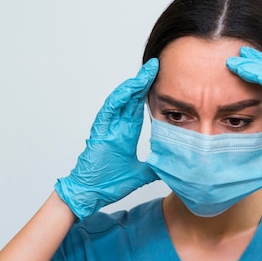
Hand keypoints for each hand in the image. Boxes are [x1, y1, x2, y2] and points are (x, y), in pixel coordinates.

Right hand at [55, 59, 158, 218]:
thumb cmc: (108, 184)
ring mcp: (107, 128)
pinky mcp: (99, 132)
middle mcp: (116, 126)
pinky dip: (118, 99)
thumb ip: (154, 167)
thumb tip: (171, 167)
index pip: (138, 106)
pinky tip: (129, 90)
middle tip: (156, 65)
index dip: (148, 91)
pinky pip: (108, 111)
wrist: (90, 194)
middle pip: (131, 98)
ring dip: (133, 86)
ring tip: (146, 72)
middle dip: (143, 81)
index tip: (161, 78)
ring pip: (120, 100)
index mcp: (125, 132)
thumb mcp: (140, 174)